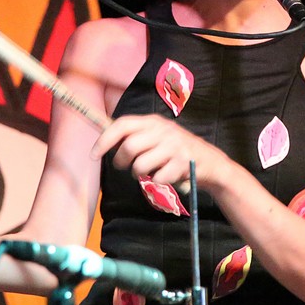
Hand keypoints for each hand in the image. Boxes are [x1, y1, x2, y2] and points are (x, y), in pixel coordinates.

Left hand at [91, 114, 224, 187]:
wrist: (210, 162)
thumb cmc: (176, 151)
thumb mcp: (158, 137)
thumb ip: (136, 136)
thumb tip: (105, 142)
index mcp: (153, 121)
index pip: (122, 124)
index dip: (105, 139)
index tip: (94, 154)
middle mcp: (163, 130)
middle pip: (129, 147)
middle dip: (122, 162)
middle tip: (127, 168)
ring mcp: (174, 146)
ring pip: (140, 165)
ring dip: (140, 175)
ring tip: (148, 173)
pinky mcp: (182, 163)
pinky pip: (156, 178)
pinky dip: (157, 183)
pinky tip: (166, 177)